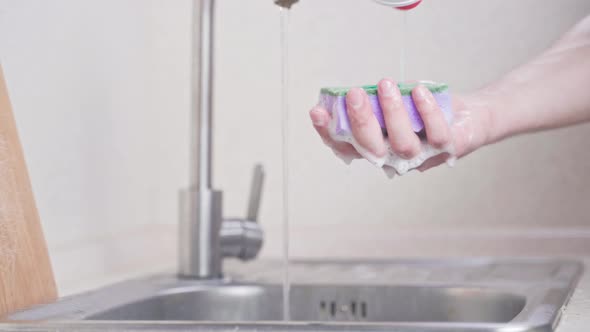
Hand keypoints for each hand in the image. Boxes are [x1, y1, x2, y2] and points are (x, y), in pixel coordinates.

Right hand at [309, 78, 491, 171]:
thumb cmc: (424, 111)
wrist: (469, 116)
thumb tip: (347, 92)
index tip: (317, 111)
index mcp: (376, 147)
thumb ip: (371, 102)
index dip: (327, 131)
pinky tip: (418, 91)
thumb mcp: (392, 103)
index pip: (344, 145)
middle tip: (353, 94)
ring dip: (392, 114)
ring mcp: (421, 156)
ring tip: (386, 84)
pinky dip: (426, 112)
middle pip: (372, 149)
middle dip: (360, 120)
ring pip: (402, 144)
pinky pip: (435, 133)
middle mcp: (395, 157)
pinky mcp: (447, 147)